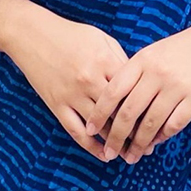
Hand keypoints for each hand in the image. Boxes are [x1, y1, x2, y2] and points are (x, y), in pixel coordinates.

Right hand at [4, 1, 156, 162]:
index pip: (132, 91)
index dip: (146, 107)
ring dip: (116, 143)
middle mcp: (90, 79)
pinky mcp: (57, 104)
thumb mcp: (101, 39)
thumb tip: (138, 83)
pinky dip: (91, 147)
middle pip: (118, 112)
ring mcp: (72, 94)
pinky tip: (104, 155)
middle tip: (149, 144)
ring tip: (130, 154)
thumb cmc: (71, 34)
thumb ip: (120, 60)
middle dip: (135, 131)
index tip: (157, 119)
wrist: (33, 34)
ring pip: (100, 126)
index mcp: (105, 60)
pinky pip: (76, 131)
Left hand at [84, 12, 190, 163]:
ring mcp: (177, 87)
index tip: (91, 129)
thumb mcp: (154, 52)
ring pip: (150, 124)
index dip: (99, 113)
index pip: (113, 90)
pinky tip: (155, 143)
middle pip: (129, 112)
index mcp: (143, 60)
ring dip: (138, 144)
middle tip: (109, 153)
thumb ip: (136, 72)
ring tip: (131, 157)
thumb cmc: (184, 46)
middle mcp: (157, 74)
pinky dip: (162, 137)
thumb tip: (117, 103)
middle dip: (116, 137)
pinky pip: (174, 125)